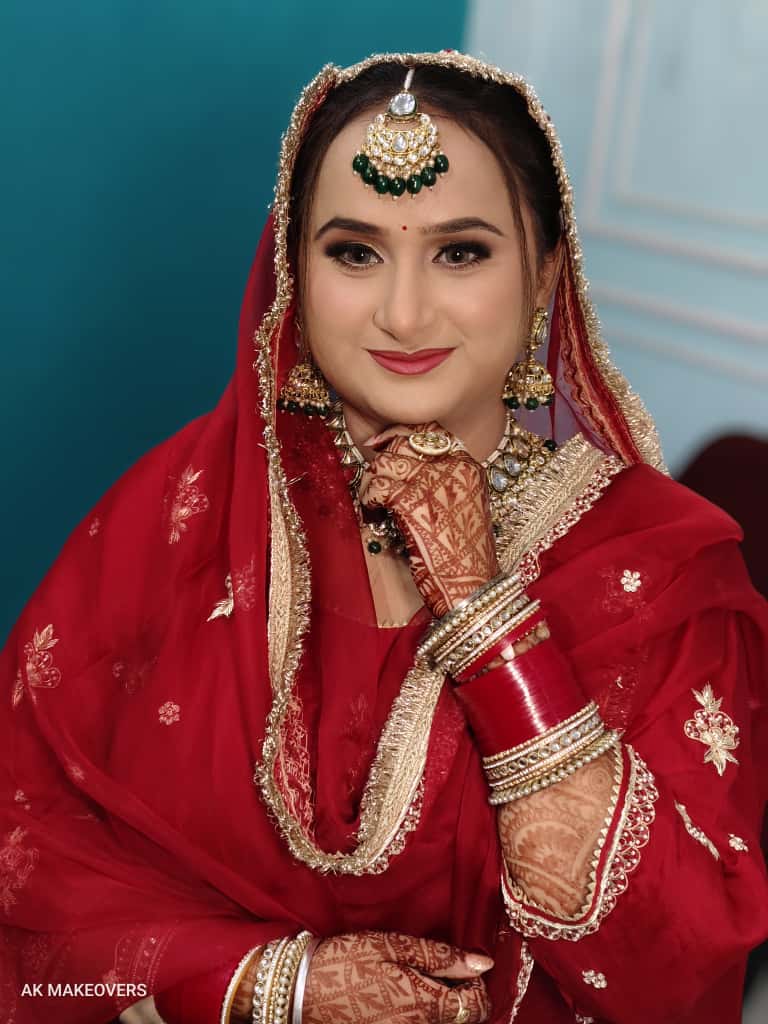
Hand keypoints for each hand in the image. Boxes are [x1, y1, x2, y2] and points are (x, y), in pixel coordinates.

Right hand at [303, 931, 491, 1023]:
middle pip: (462, 1020)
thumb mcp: (393, 946)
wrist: (301, 992)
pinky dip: (421, 1011)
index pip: (477, 1006)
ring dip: (440, 1003)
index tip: (461, 964)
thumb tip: (482, 964)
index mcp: (425, 1006)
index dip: (477, 983)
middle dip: (460, 994)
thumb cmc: (347, 962)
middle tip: (440, 968)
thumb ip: (440, 956)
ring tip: (420, 979)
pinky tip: (403, 994)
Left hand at [359, 424, 499, 616]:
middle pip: (404, 442)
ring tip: (372, 504)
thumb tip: (404, 476)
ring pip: (385, 462)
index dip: (401, 435)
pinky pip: (376, 487)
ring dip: (370, 483)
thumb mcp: (462, 510)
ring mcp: (432, 482)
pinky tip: (371, 515)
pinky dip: (367, 500)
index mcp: (468, 467)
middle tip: (371, 479)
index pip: (430, 434)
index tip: (381, 445)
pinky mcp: (413, 502)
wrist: (471, 588)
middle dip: (382, 458)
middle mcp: (453, 467)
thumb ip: (441, 487)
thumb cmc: (465, 559)